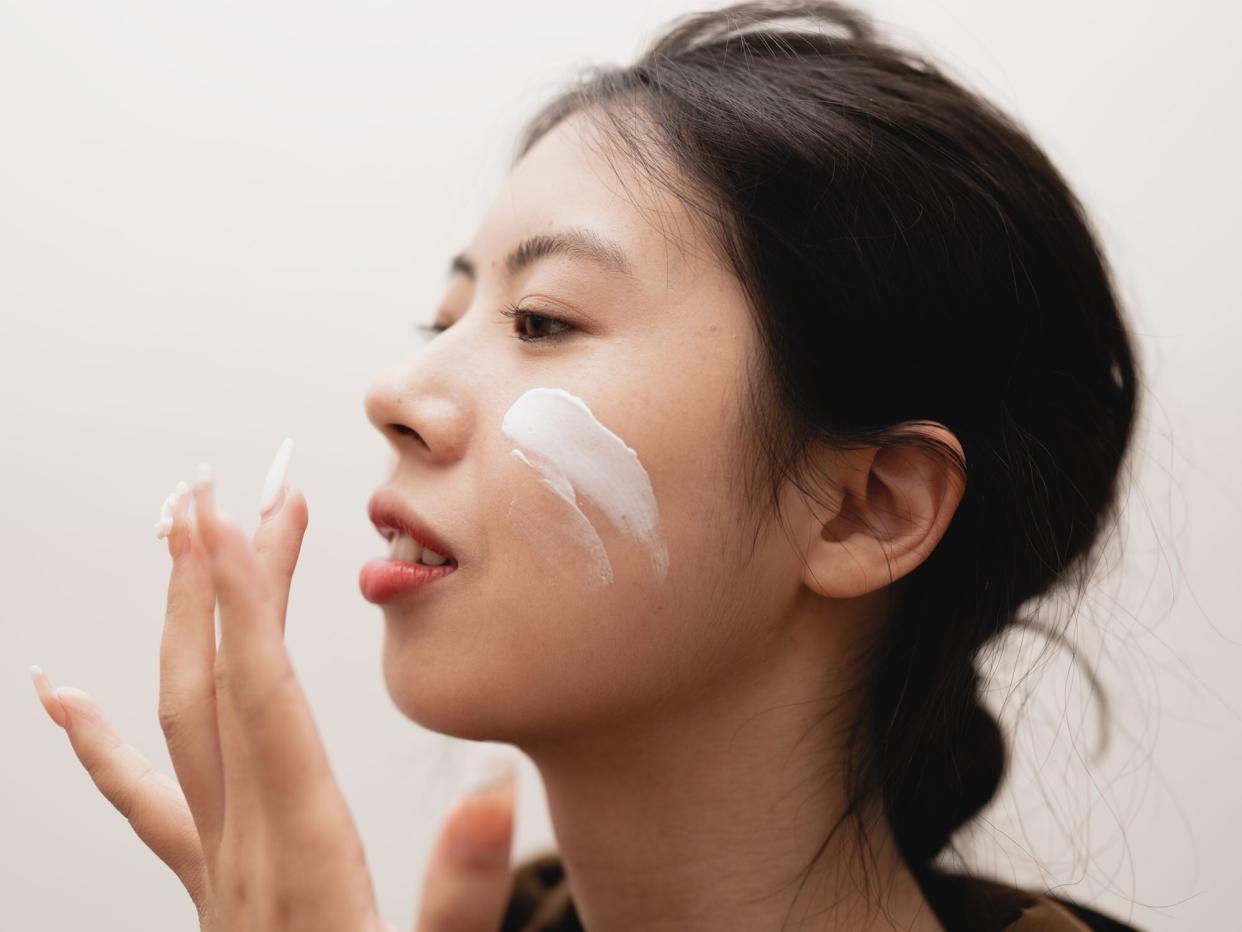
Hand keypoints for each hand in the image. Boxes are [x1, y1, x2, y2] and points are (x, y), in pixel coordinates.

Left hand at [31, 463, 517, 930]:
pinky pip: (142, 798)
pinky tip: (61, 694)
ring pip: (179, 720)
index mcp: (303, 851)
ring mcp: (217, 863)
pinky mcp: (212, 883)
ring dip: (180, 624)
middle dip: (220, 579)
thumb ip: (460, 891)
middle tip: (230, 489)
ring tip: (179, 541)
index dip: (244, 602)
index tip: (229, 517)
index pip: (262, 698)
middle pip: (215, 685)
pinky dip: (96, 740)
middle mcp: (244, 846)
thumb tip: (489, 788)